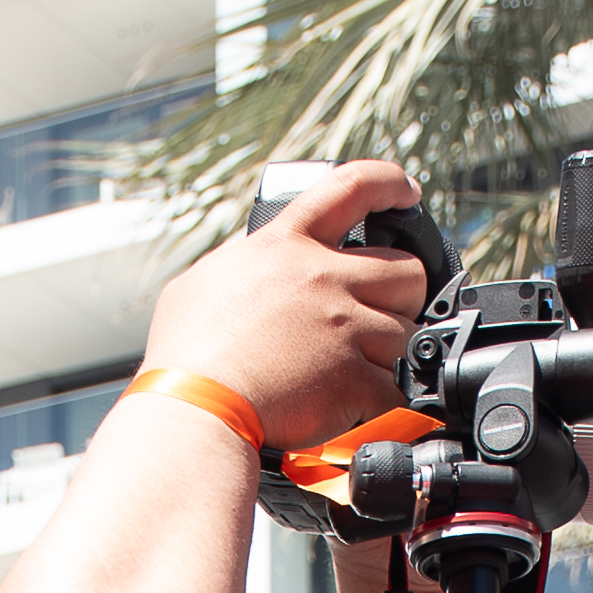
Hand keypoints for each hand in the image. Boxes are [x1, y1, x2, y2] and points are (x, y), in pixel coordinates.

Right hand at [137, 164, 426, 453]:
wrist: (194, 409)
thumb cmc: (185, 354)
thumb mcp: (201, 282)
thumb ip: (240, 264)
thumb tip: (248, 260)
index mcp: (287, 246)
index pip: (352, 187)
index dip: (389, 182)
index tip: (406, 191)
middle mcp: (323, 279)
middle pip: (407, 271)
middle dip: (403, 296)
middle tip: (380, 317)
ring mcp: (344, 329)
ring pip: (407, 334)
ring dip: (390, 356)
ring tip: (356, 374)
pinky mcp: (354, 381)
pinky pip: (395, 390)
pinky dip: (383, 404)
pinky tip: (356, 409)